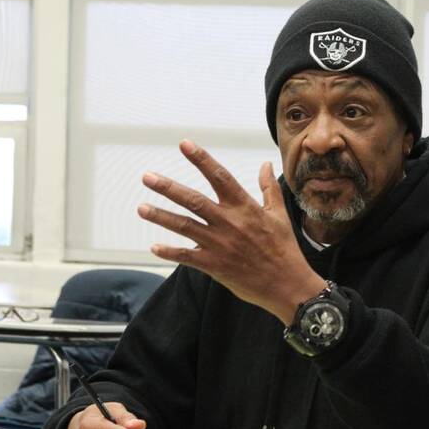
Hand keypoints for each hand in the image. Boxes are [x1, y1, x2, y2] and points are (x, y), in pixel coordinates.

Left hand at [137, 140, 325, 324]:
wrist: (286, 284)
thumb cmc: (284, 248)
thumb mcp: (279, 215)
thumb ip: (268, 188)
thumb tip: (265, 164)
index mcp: (245, 208)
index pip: (220, 177)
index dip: (201, 160)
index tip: (184, 144)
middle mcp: (229, 223)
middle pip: (193, 200)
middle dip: (168, 187)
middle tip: (147, 177)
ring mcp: (220, 245)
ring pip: (184, 226)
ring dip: (161, 216)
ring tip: (142, 208)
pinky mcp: (215, 265)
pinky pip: (187, 256)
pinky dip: (169, 252)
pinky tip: (154, 247)